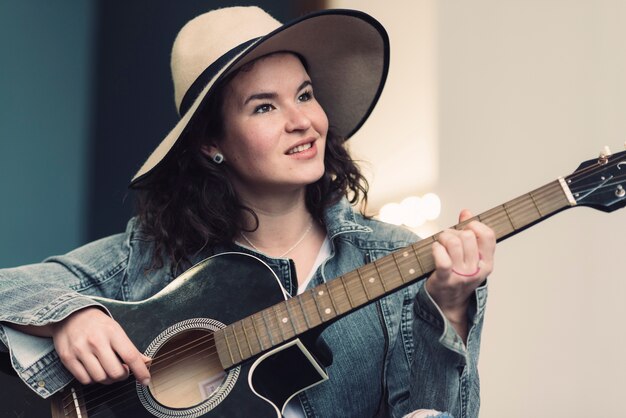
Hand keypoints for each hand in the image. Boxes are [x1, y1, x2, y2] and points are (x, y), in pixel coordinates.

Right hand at [51, 307, 150, 385]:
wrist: (69, 315)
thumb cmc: (97, 324)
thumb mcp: (116, 330)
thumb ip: (131, 348)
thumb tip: (147, 362)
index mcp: (112, 332)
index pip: (130, 356)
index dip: (140, 371)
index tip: (146, 380)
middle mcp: (96, 341)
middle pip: (115, 372)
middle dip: (122, 376)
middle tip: (122, 371)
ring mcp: (80, 350)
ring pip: (100, 378)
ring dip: (107, 379)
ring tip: (108, 370)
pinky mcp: (67, 358)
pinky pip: (85, 380)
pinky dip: (93, 380)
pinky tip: (95, 370)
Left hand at [425, 209, 494, 338]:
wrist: (448, 305)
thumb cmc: (457, 276)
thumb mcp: (469, 257)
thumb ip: (469, 234)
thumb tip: (466, 212)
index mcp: (487, 263)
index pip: (488, 235)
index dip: (475, 225)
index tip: (465, 228)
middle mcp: (477, 270)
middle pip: (467, 236)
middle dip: (454, 231)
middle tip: (446, 237)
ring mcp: (461, 276)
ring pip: (454, 243)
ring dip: (443, 237)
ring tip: (439, 242)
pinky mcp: (445, 279)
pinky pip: (443, 259)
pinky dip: (436, 249)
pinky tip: (435, 249)